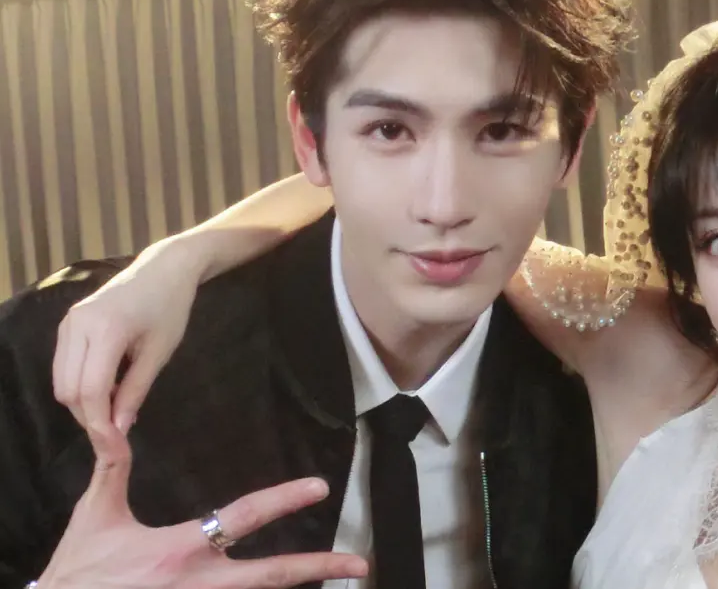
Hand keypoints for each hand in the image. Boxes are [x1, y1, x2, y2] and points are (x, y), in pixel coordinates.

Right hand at [35, 422, 367, 588]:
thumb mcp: (96, 516)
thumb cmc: (78, 572)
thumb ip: (113, 470)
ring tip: (337, 579)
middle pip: (273, 576)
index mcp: (182, 550)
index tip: (320, 487)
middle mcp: (201, 584)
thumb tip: (113, 426)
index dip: (285, 499)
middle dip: (319, 568)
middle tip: (359, 563)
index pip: (245, 516)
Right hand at [54, 238, 202, 433]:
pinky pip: (63, 366)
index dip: (99, 423)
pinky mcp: (67, 324)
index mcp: (105, 330)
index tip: (114, 447)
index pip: (90, 390)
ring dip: (82, 403)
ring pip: (61, 381)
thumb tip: (119, 428)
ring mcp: (68, 323)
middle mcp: (77, 325)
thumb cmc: (170, 307)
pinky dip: (80, 385)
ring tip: (115, 411)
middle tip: (117, 434)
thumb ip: (136, 390)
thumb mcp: (159, 352)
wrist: (163, 268)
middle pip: (68, 390)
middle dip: (89, 417)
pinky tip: (106, 390)